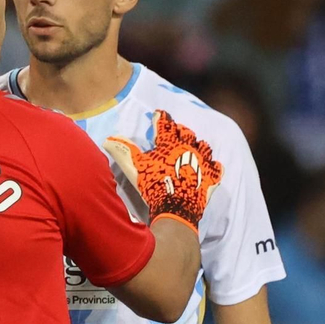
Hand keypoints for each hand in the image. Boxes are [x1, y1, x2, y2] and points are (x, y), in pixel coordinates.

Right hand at [104, 110, 223, 230]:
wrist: (175, 209)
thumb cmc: (153, 185)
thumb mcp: (134, 167)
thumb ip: (122, 151)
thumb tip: (107, 140)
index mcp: (170, 144)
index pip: (165, 125)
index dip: (161, 118)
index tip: (159, 114)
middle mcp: (189, 149)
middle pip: (187, 133)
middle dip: (180, 131)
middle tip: (176, 131)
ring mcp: (202, 163)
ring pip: (204, 147)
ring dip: (198, 145)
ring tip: (194, 147)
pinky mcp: (210, 179)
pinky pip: (217, 170)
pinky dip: (214, 168)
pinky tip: (212, 167)